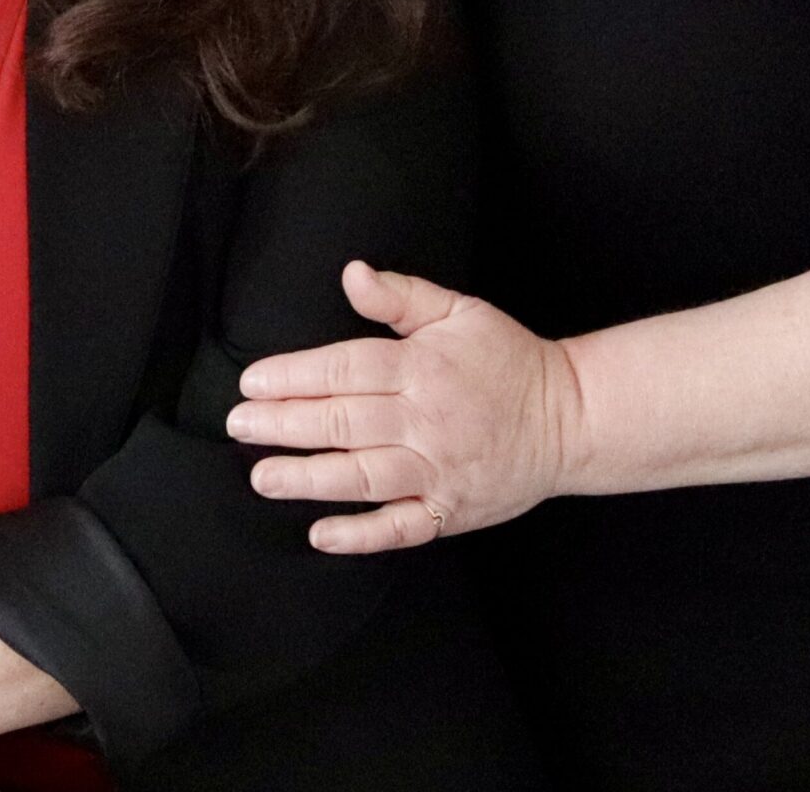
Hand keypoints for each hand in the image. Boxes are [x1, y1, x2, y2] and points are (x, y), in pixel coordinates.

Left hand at [225, 260, 587, 553]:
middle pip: (343, 422)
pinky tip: (320, 532)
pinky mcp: (451, 511)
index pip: (345, 368)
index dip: (294, 375)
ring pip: (362, 477)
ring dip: (307, 478)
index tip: (252, 381)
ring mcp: (438, 471)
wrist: (571, 420)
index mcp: (422, 368)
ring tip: (262, 476)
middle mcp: (425, 421)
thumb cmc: (507, 360)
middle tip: (238, 424)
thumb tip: (351, 274)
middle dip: (284, 424)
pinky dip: (360, 535)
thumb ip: (401, 295)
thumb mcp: (459, 310)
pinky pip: (400, 528)